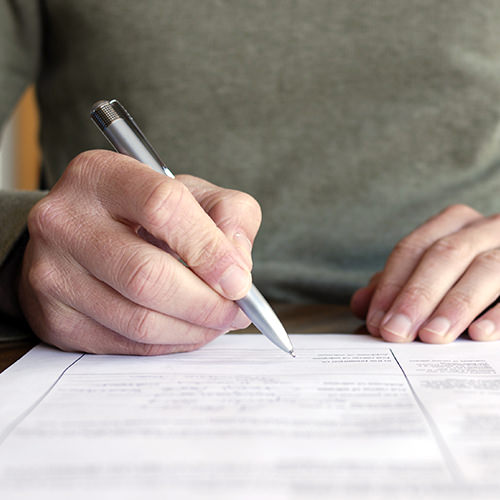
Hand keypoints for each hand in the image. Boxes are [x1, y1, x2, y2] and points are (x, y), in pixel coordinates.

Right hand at [18, 150, 261, 354]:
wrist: (82, 236)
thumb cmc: (145, 212)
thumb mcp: (191, 193)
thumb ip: (228, 214)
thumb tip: (238, 268)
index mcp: (101, 175)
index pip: (162, 207)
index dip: (210, 249)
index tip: (240, 280)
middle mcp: (64, 221)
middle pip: (147, 275)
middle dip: (207, 302)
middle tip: (238, 310)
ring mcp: (52, 273)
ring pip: (139, 320)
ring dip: (194, 329)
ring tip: (218, 320)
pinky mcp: (56, 318)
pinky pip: (127, 345)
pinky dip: (170, 343)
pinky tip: (188, 329)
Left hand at [350, 204, 499, 342]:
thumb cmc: (465, 276)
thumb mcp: (428, 276)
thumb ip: (396, 287)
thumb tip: (359, 304)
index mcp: (452, 224)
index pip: (412, 250)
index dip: (391, 286)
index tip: (376, 322)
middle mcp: (483, 227)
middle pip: (445, 255)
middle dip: (417, 296)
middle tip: (396, 333)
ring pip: (486, 267)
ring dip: (456, 305)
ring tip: (432, 336)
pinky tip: (479, 334)